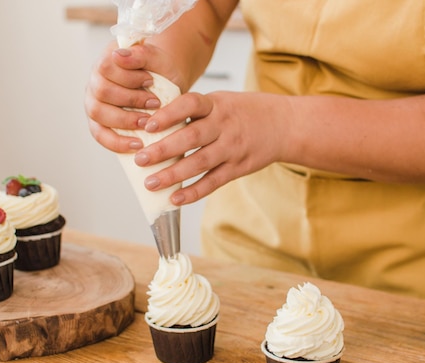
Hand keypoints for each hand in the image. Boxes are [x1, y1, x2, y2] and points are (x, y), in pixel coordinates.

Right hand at [84, 42, 181, 153]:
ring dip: (124, 120)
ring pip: (98, 113)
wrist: (166, 84)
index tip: (151, 81)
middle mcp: (96, 81)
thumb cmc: (161, 71)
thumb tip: (118, 56)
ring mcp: (94, 102)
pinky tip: (137, 144)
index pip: (107, 66)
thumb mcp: (158, 59)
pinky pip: (100, 135)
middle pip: (102, 91)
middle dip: (131, 99)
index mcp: (107, 60)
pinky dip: (117, 142)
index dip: (129, 76)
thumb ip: (141, 54)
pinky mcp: (98, 123)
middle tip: (155, 104)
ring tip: (147, 123)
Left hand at [133, 90, 292, 204]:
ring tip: (151, 183)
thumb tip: (154, 124)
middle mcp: (224, 125)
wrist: (284, 125)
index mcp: (216, 104)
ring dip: (174, 175)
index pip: (190, 104)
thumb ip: (193, 112)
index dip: (168, 114)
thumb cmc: (244, 112)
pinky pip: (214, 182)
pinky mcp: (238, 167)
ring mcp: (232, 148)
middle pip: (192, 137)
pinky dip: (194, 192)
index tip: (148, 126)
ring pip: (200, 162)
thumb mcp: (221, 101)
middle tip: (140, 159)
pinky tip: (175, 199)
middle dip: (164, 149)